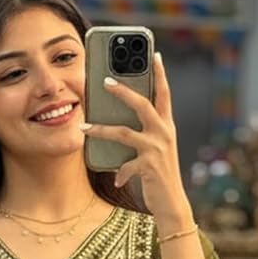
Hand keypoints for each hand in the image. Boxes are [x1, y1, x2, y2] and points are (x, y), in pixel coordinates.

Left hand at [80, 54, 192, 229]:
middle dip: (123, 91)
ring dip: (101, 129)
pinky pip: (125, 165)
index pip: (164, 94)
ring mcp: (157, 149)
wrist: (172, 204)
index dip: (160, 74)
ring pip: (124, 132)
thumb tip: (118, 126)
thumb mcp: (155, 151)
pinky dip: (119, 173)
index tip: (155, 55)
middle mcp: (164, 133)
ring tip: (84, 125)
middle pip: (142, 104)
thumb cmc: (160, 176)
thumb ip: (143, 136)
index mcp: (167, 126)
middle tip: (105, 81)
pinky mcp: (148, 166)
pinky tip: (117, 179)